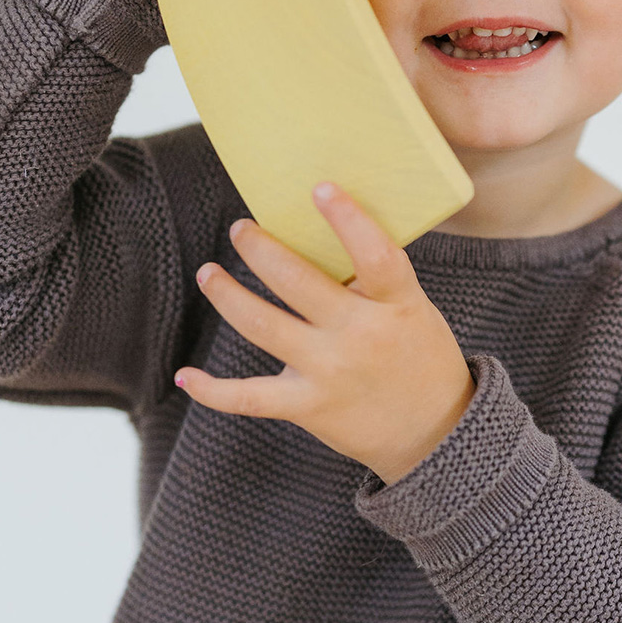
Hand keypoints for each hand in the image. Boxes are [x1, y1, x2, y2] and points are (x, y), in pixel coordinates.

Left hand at [174, 184, 476, 482]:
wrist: (435, 433)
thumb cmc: (421, 359)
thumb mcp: (414, 312)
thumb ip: (374, 282)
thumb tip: (315, 237)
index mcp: (398, 306)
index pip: (376, 255)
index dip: (348, 219)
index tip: (319, 188)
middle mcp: (362, 337)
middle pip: (297, 281)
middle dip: (259, 248)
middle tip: (240, 230)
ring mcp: (331, 372)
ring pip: (261, 324)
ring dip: (227, 294)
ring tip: (210, 273)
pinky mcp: (309, 407)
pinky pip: (249, 398)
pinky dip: (212, 390)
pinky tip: (186, 376)